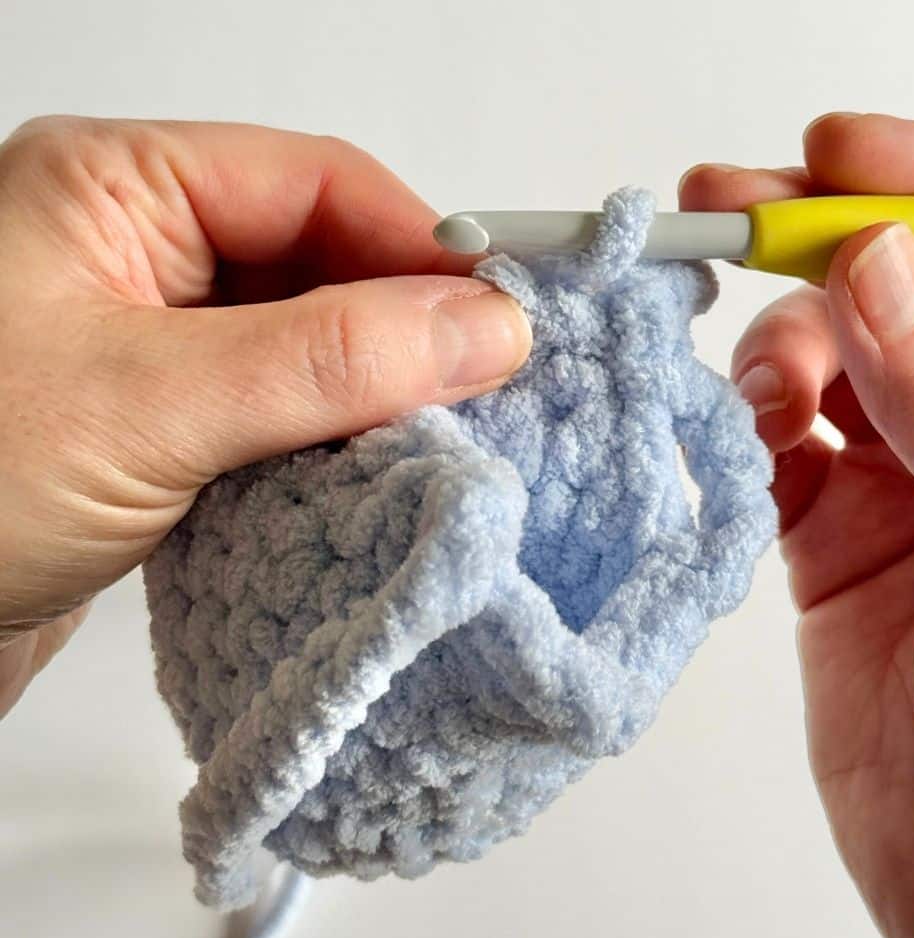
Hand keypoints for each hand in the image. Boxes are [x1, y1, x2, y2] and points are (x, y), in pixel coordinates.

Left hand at [0, 116, 531, 717]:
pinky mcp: (172, 425)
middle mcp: (143, 257)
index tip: (496, 316)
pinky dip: (335, 445)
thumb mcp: (154, 402)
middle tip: (484, 388)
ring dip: (374, 395)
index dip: (417, 245)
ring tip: (440, 440)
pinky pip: (285, 414)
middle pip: (324, 261)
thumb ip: (328, 360)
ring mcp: (160, 345)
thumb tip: (480, 328)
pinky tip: (370, 478)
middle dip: (405, 326)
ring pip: (312, 345)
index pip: (316, 185)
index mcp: (119, 191)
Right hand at [682, 113, 913, 937]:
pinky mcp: (832, 537)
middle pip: (900, 289)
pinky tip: (739, 425)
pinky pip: (776, 447)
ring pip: (827, 359)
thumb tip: (873, 266)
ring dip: (779, 341)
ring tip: (758, 368)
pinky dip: (746, 424)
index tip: (836, 161)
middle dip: (820, 240)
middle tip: (733, 212)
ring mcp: (907, 480)